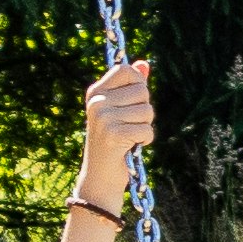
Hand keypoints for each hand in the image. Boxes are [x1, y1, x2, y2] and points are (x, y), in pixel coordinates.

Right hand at [75, 55, 154, 196]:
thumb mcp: (119, 111)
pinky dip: (145, 140)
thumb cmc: (113, 142)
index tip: (134, 100)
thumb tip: (144, 64)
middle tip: (130, 125)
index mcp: (95, 93)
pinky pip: (146, 129)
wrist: (99, 177)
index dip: (138, 82)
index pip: (124, 70)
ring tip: (130, 136)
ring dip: (145, 127)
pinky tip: (131, 146)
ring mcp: (103, 118)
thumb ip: (130, 87)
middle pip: (142, 91)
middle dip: (145, 110)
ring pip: (147, 111)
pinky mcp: (113, 134)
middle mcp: (96, 102)